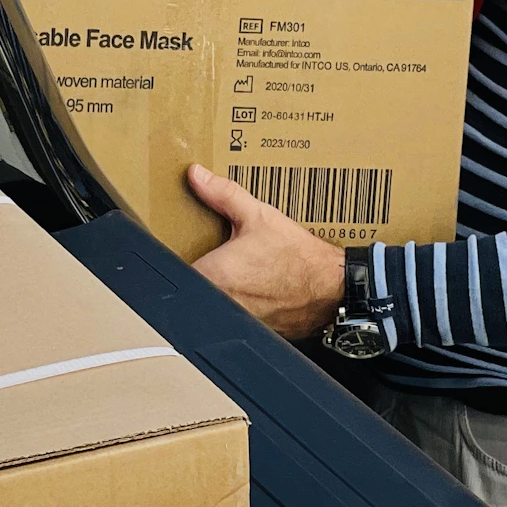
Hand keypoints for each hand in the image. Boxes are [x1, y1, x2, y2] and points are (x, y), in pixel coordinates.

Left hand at [186, 164, 345, 340]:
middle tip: (219, 256)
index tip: (187, 248)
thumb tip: (198, 176)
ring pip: (212, 305)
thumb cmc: (298, 258)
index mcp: (212, 275)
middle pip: (192, 289)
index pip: (174, 272)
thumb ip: (222, 194)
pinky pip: (234, 317)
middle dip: (201, 271)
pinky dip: (240, 303)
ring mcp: (234, 321)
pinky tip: (257, 289)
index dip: (178, 258)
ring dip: (220, 290)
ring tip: (242, 272)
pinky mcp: (252, 329)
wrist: (332, 288)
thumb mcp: (258, 216)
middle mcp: (219, 303)